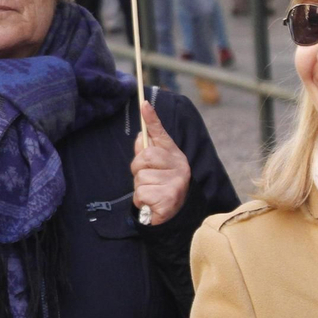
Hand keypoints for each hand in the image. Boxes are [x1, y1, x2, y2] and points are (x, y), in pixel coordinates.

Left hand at [132, 101, 190, 225]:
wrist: (173, 214)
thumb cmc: (161, 185)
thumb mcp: (155, 166)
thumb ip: (146, 151)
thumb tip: (140, 136)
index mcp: (173, 154)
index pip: (161, 133)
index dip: (151, 118)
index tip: (143, 103)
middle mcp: (179, 165)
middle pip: (143, 157)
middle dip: (138, 171)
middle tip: (148, 180)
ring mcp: (175, 182)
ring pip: (140, 178)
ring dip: (140, 188)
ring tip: (152, 193)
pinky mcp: (169, 198)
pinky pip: (141, 194)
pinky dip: (141, 201)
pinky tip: (152, 203)